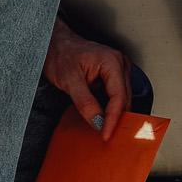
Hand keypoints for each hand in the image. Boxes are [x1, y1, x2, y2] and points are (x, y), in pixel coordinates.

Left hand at [42, 17, 132, 140]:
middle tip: (106, 138)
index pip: (119, 97)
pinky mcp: (114, 75)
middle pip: (124, 99)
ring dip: (114, 115)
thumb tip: (98, 122)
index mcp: (111, 62)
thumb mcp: (69, 80)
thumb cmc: (61, 55)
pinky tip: (103, 119)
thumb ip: (85, 102)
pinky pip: (117, 96)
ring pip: (123, 99)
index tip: (105, 135)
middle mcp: (120, 64)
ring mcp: (119, 69)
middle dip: (116, 119)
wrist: (56, 44)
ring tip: (104, 131)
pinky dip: (110, 108)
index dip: (113, 119)